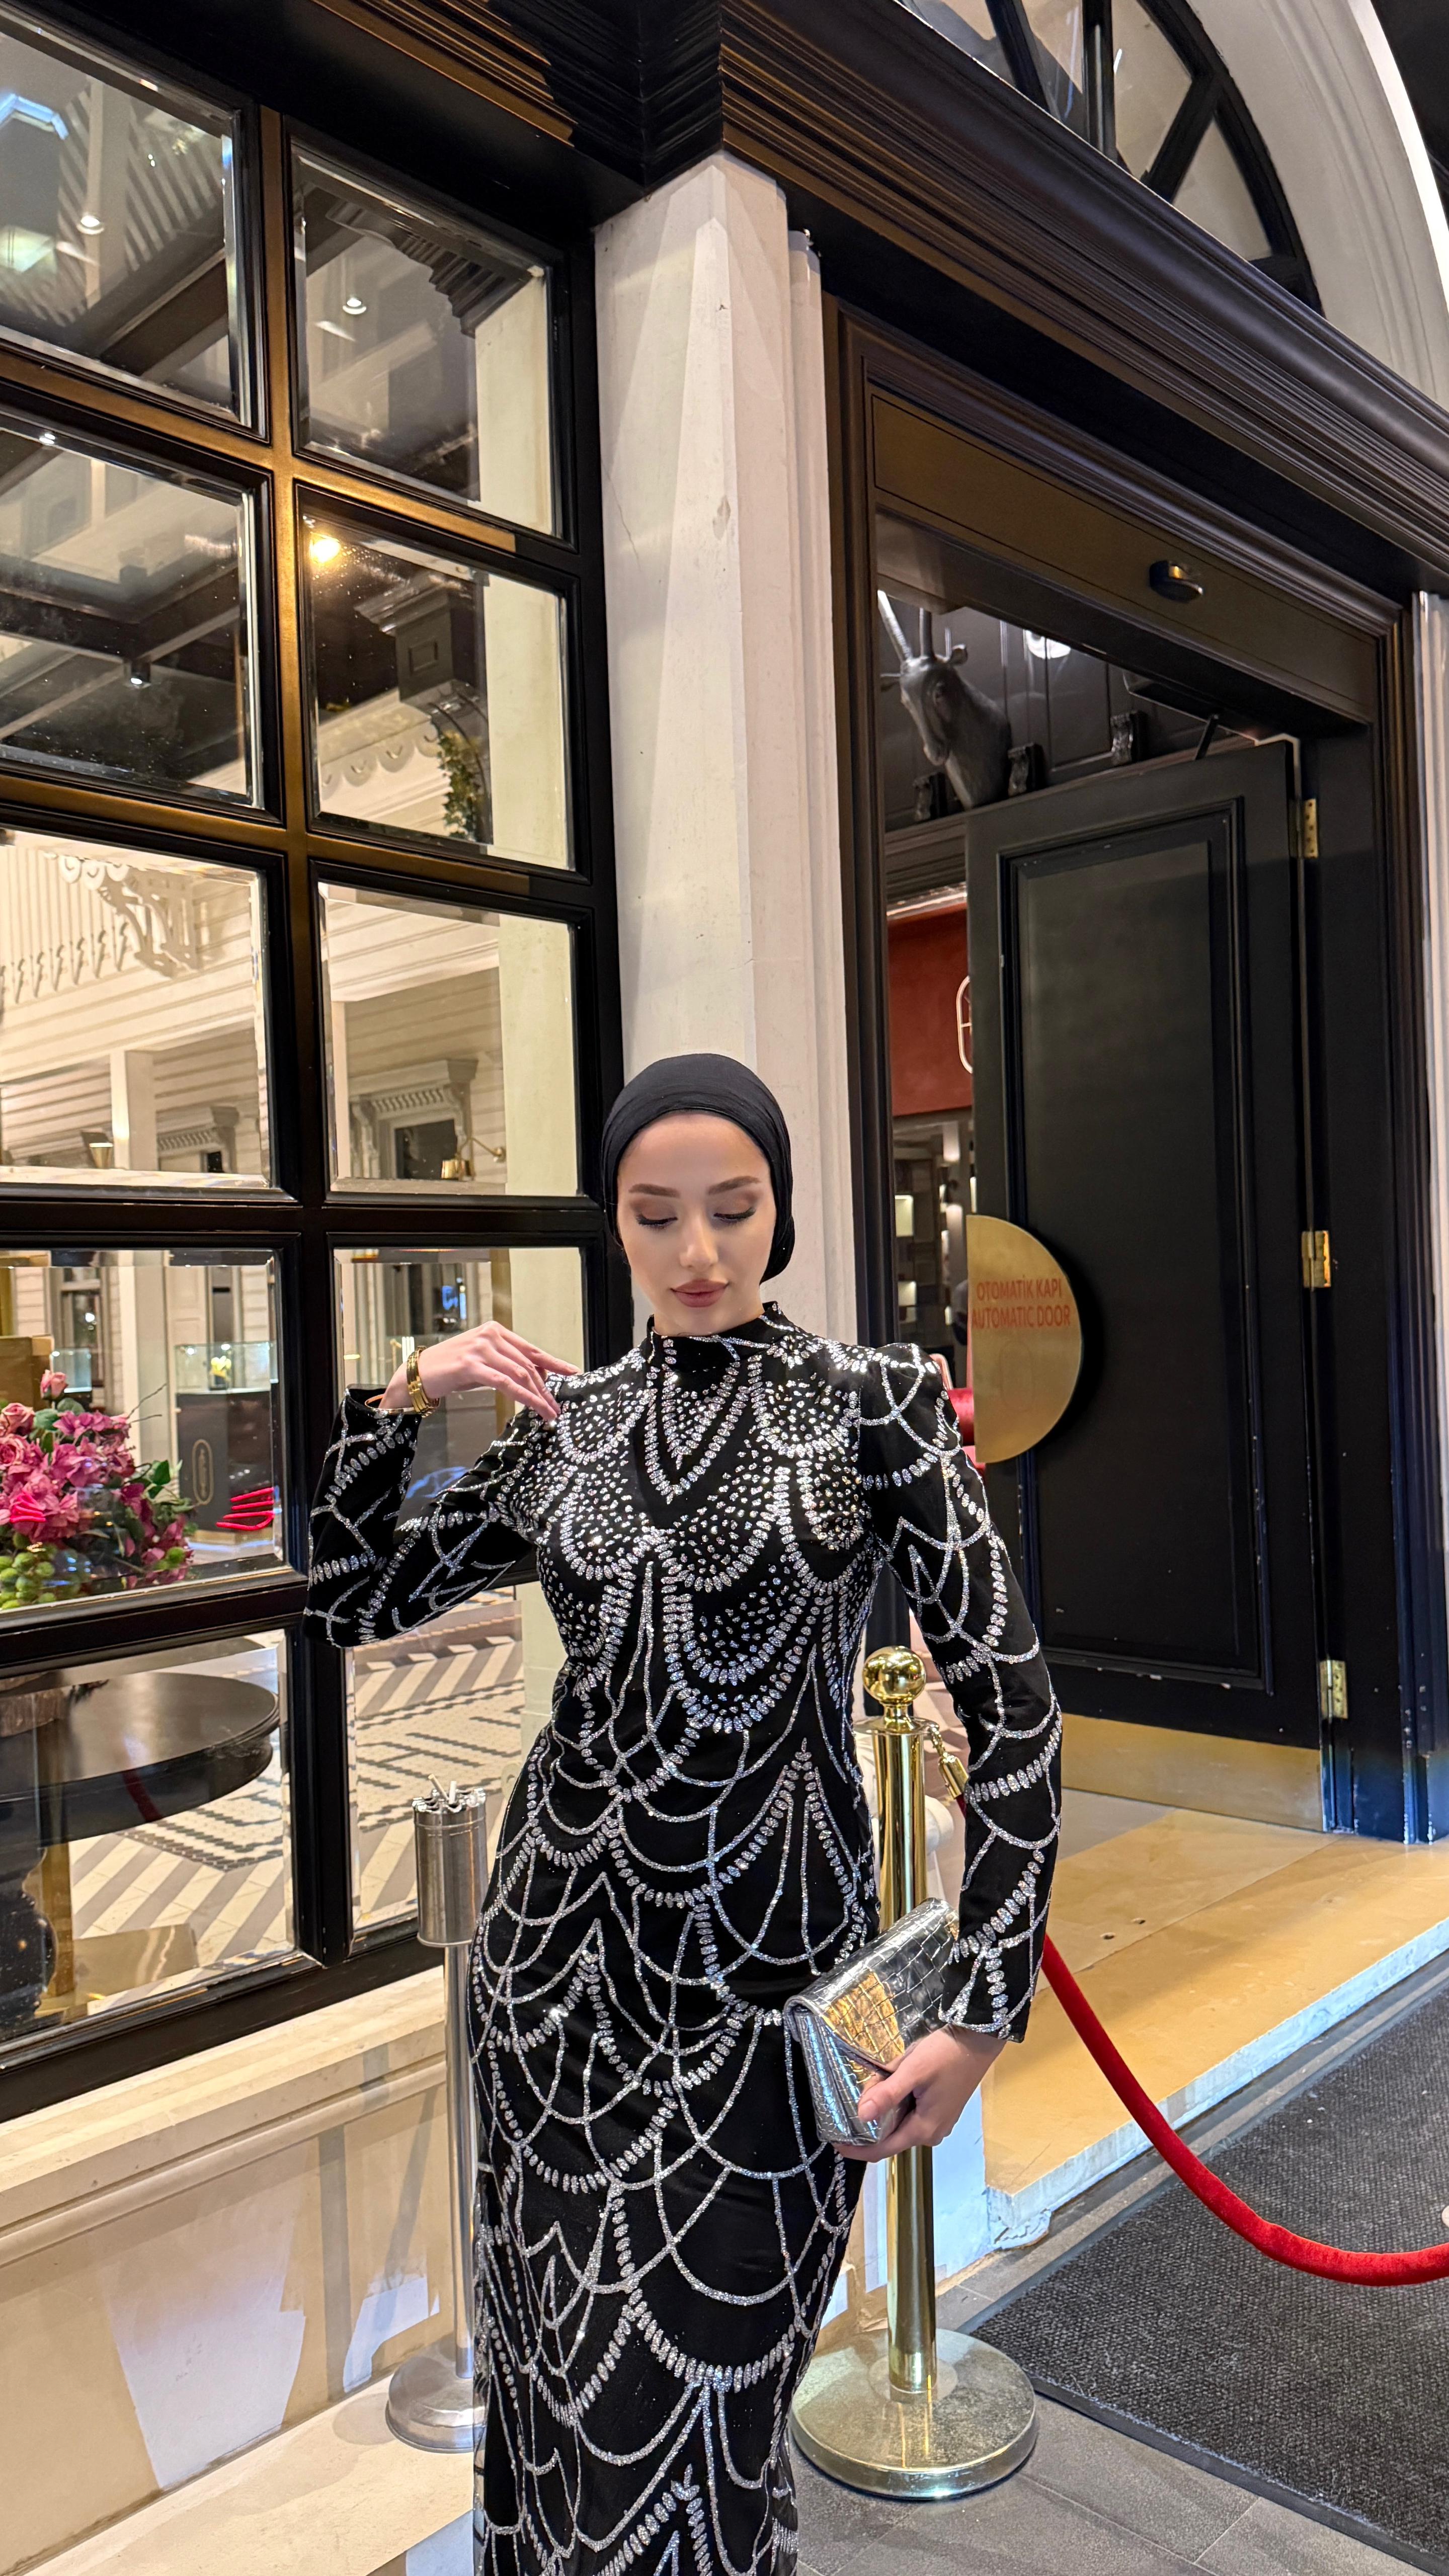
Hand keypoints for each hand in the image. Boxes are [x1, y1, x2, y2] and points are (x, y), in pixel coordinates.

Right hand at [376, 1322, 574, 1421]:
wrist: (418, 1373)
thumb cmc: (451, 1369)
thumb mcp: (483, 1361)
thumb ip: (507, 1363)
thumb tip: (537, 1378)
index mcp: (495, 1331)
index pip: (531, 1349)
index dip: (554, 1363)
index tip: (573, 1373)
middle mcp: (490, 1336)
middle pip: (528, 1365)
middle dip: (546, 1388)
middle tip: (557, 1407)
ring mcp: (480, 1349)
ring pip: (520, 1374)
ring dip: (538, 1396)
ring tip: (549, 1412)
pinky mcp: (471, 1365)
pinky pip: (505, 1383)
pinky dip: (523, 1397)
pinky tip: (533, 1407)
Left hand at [838, 2025, 1003, 2161]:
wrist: (978, 2040)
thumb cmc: (945, 2055)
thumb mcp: (912, 2071)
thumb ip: (887, 2094)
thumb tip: (861, 2115)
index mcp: (923, 2129)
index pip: (882, 2150)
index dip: (857, 2149)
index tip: (835, 2141)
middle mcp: (931, 2133)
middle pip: (890, 2136)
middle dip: (868, 2123)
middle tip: (849, 2103)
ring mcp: (938, 2122)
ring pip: (899, 2123)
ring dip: (883, 2110)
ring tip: (868, 2089)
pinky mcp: (940, 2109)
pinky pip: (910, 2114)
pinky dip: (895, 2104)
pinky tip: (889, 2085)